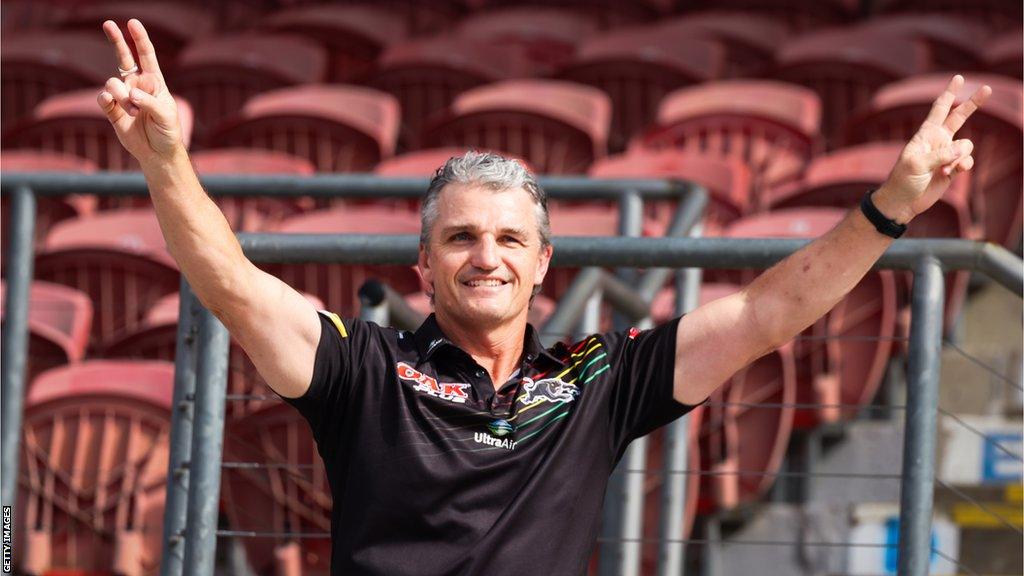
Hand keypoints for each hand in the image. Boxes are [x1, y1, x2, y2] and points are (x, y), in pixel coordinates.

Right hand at [97, 19, 183, 164]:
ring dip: (122, 95)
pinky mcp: (112, 110)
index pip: (146, 57)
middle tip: (108, 24)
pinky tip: (112, 103)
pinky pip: (103, 97)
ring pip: (113, 83)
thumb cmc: (167, 132)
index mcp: (154, 83)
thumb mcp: (165, 115)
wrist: (157, 153)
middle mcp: (137, 86)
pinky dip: (107, 99)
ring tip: (133, 112)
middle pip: (124, 58)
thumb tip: (131, 93)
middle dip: (117, 40)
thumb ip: (149, 102)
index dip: (140, 39)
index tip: (132, 23)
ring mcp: (124, 97)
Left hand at [874, 74, 991, 223]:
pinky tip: (950, 173)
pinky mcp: (953, 169)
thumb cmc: (903, 180)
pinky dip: (962, 166)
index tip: (958, 78)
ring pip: (967, 146)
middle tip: (986, 88)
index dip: (949, 94)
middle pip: (959, 117)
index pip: (939, 109)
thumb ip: (940, 155)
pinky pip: (967, 161)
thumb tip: (962, 150)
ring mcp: (947, 155)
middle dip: (972, 103)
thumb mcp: (917, 165)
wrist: (903, 202)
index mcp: (925, 134)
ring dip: (959, 157)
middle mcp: (938, 141)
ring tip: (943, 170)